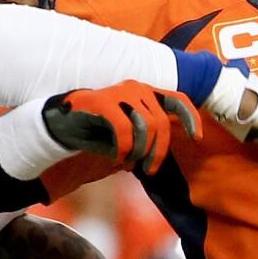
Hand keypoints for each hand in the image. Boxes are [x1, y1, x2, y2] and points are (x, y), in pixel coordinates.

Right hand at [42, 81, 201, 173]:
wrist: (61, 124)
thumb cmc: (97, 131)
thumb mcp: (128, 134)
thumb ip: (147, 136)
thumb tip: (161, 152)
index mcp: (145, 93)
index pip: (177, 100)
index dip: (190, 118)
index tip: (196, 138)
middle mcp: (136, 88)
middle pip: (161, 123)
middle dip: (159, 151)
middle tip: (148, 169)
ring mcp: (119, 93)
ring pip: (146, 127)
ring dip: (139, 151)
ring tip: (127, 161)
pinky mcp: (102, 102)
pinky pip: (124, 130)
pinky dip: (123, 148)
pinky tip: (116, 156)